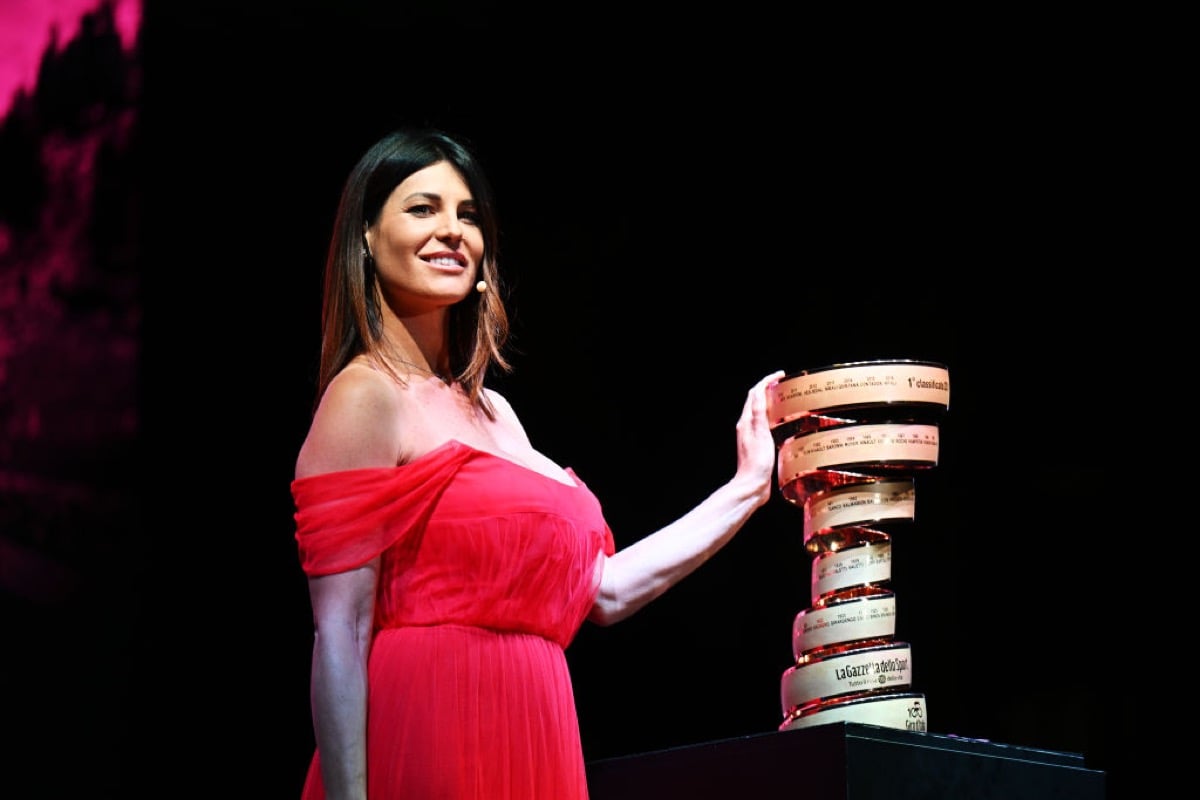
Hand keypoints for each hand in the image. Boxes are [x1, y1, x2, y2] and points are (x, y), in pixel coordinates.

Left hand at [734, 369, 786, 507]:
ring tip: (784, 398)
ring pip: (760, 412)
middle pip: (756, 401)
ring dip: (770, 402)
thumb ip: (759, 413)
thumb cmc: (756, 463)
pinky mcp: (758, 446)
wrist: (751, 486)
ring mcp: (751, 436)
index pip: (754, 394)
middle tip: (783, 383)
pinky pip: (765, 425)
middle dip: (768, 389)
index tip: (779, 374)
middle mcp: (746, 427)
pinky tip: (782, 423)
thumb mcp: (760, 434)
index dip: (766, 381)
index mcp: (746, 422)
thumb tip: (759, 391)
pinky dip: (773, 417)